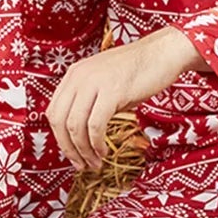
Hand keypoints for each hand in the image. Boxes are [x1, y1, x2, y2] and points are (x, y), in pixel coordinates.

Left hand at [46, 26, 204, 171]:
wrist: (163, 53)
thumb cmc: (137, 72)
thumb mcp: (104, 84)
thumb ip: (89, 103)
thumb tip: (80, 135)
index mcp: (74, 74)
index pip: (54, 111)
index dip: (60, 137)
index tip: (72, 153)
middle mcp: (78, 77)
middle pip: (59, 121)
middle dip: (68, 148)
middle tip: (80, 165)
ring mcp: (94, 83)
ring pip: (75, 126)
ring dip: (82, 150)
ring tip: (93, 163)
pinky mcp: (112, 92)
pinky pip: (95, 125)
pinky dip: (96, 143)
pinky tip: (103, 151)